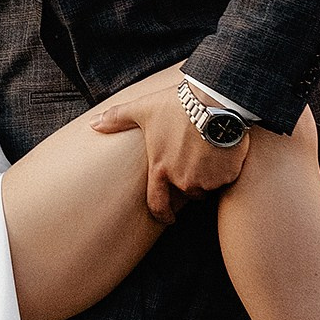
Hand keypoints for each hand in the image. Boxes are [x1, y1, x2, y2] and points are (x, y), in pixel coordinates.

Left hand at [89, 66, 247, 220]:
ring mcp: (206, 180)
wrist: (214, 101)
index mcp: (160, 169)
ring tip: (207, 150)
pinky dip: (224, 169)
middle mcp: (182, 180)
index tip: (168, 218)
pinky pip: (225, 178)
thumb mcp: (143, 110)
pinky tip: (222, 149)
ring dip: (207, 176)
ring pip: (207, 186)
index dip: (162, 214)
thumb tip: (93, 124)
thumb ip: (117, 119)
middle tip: (193, 158)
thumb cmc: (175, 105)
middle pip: (187, 191)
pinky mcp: (226, 176)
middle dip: (189, 180)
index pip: (157, 203)